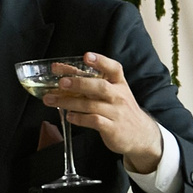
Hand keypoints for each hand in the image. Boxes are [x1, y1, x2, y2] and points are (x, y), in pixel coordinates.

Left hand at [36, 53, 165, 173]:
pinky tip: (69, 116)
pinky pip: (94, 121)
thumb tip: (65, 75)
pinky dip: (79, 118)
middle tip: (61, 82)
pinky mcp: (112, 129)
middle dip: (79, 83)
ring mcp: (116, 113)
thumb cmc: (121, 110)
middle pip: (100, 86)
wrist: (141, 135)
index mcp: (119, 84)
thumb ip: (94, 84)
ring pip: (91, 105)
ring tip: (51, 100)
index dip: (100, 61)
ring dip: (69, 102)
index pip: (113, 68)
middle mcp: (119, 96)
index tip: (87, 56)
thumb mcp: (115, 93)